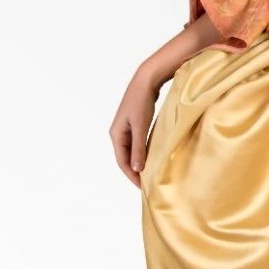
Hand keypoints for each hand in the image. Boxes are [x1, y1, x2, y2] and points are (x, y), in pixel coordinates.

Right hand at [109, 67, 161, 188]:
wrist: (146, 81)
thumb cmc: (141, 102)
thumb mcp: (140, 126)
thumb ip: (139, 148)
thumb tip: (136, 168)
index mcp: (116, 134)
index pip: (122, 161)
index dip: (132, 176)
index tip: (143, 187)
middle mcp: (118, 133)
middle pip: (125, 158)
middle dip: (134, 172)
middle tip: (147, 185)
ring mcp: (126, 128)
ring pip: (131, 151)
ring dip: (139, 163)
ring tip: (149, 175)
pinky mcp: (134, 124)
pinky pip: (137, 144)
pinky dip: (143, 153)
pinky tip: (151, 158)